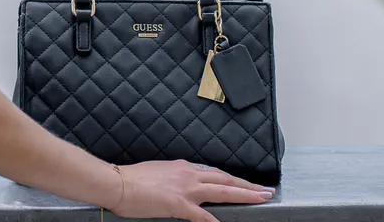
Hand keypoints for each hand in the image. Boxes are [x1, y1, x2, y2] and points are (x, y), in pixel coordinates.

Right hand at [110, 160, 275, 221]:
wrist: (117, 182)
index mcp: (183, 168)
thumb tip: (179, 186)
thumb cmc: (131, 179)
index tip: (244, 183)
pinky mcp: (178, 205)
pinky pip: (202, 216)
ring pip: (223, 190)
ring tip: (261, 198)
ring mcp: (185, 189)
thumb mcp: (157, 172)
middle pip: (225, 179)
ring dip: (244, 194)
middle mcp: (188, 175)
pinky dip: (215, 221)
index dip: (231, 179)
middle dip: (248, 185)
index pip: (213, 174)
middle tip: (266, 190)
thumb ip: (173, 178)